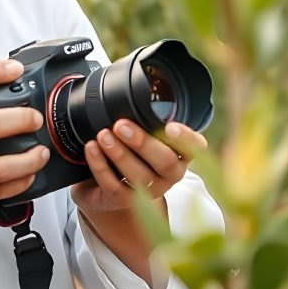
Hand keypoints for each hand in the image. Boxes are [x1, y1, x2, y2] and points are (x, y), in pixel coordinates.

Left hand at [70, 119, 206, 214]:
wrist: (105, 185)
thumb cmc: (129, 152)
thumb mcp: (142, 133)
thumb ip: (146, 118)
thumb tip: (136, 88)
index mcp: (179, 154)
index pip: (196, 147)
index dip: (186, 138)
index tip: (170, 127)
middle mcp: (169, 175)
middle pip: (165, 162)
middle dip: (142, 143)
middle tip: (120, 125)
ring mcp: (148, 191)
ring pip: (139, 176)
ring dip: (119, 153)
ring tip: (103, 135)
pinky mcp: (123, 200)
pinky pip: (112, 184)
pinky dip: (100, 165)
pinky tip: (91, 148)